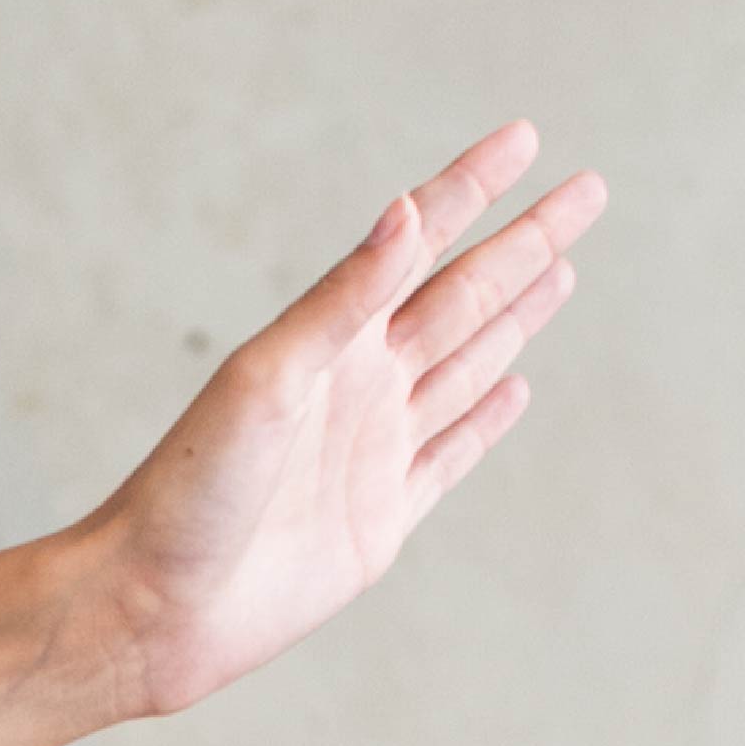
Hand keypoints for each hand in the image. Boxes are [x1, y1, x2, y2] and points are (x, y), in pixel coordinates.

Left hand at [65, 122, 597, 719]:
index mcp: (332, 340)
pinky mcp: (382, 518)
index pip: (421, 243)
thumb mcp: (269, 379)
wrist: (155, 607)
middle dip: (528, 241)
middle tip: (589, 188)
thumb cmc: (190, 490)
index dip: (473, 188)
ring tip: (561, 268)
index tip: (526, 137)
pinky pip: (451, 455)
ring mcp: (375, 450)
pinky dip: (487, 418)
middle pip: (466, 295)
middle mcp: (360, 384)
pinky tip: (516, 385)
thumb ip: (344, 300)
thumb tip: (408, 208)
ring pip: (469, 364)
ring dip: (517, 314)